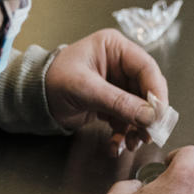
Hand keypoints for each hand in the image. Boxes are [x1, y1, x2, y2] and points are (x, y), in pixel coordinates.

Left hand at [45, 29, 167, 152]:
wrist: (33, 99)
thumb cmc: (52, 81)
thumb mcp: (86, 89)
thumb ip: (119, 102)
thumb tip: (149, 116)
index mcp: (115, 48)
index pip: (147, 68)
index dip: (156, 92)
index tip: (159, 114)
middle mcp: (120, 64)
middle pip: (147, 90)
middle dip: (148, 115)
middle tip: (150, 133)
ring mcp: (117, 84)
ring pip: (140, 108)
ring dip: (138, 128)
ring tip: (133, 143)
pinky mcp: (112, 103)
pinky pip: (127, 119)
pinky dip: (124, 134)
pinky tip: (117, 144)